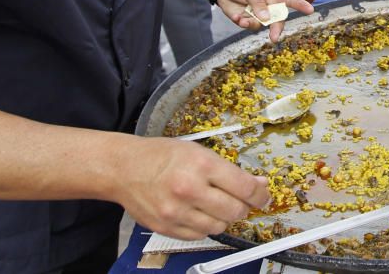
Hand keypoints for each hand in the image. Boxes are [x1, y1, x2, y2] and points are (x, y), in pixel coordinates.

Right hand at [112, 136, 269, 240]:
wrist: (125, 168)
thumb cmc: (163, 156)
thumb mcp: (200, 152)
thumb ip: (230, 171)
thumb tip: (258, 184)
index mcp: (202, 165)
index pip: (244, 188)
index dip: (260, 195)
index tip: (263, 196)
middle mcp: (189, 190)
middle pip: (235, 211)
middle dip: (243, 207)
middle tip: (240, 201)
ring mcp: (176, 212)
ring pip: (219, 227)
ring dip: (224, 219)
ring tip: (216, 205)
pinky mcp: (166, 227)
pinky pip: (199, 235)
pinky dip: (205, 227)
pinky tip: (199, 213)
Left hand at [217, 0, 313, 41]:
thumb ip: (258, 2)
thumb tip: (266, 17)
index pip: (289, 0)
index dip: (300, 5)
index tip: (310, 10)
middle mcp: (268, 6)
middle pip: (277, 20)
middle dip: (276, 29)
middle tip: (274, 38)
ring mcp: (258, 15)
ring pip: (262, 25)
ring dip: (252, 24)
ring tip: (242, 19)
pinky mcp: (248, 21)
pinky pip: (250, 27)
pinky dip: (243, 24)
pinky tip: (237, 18)